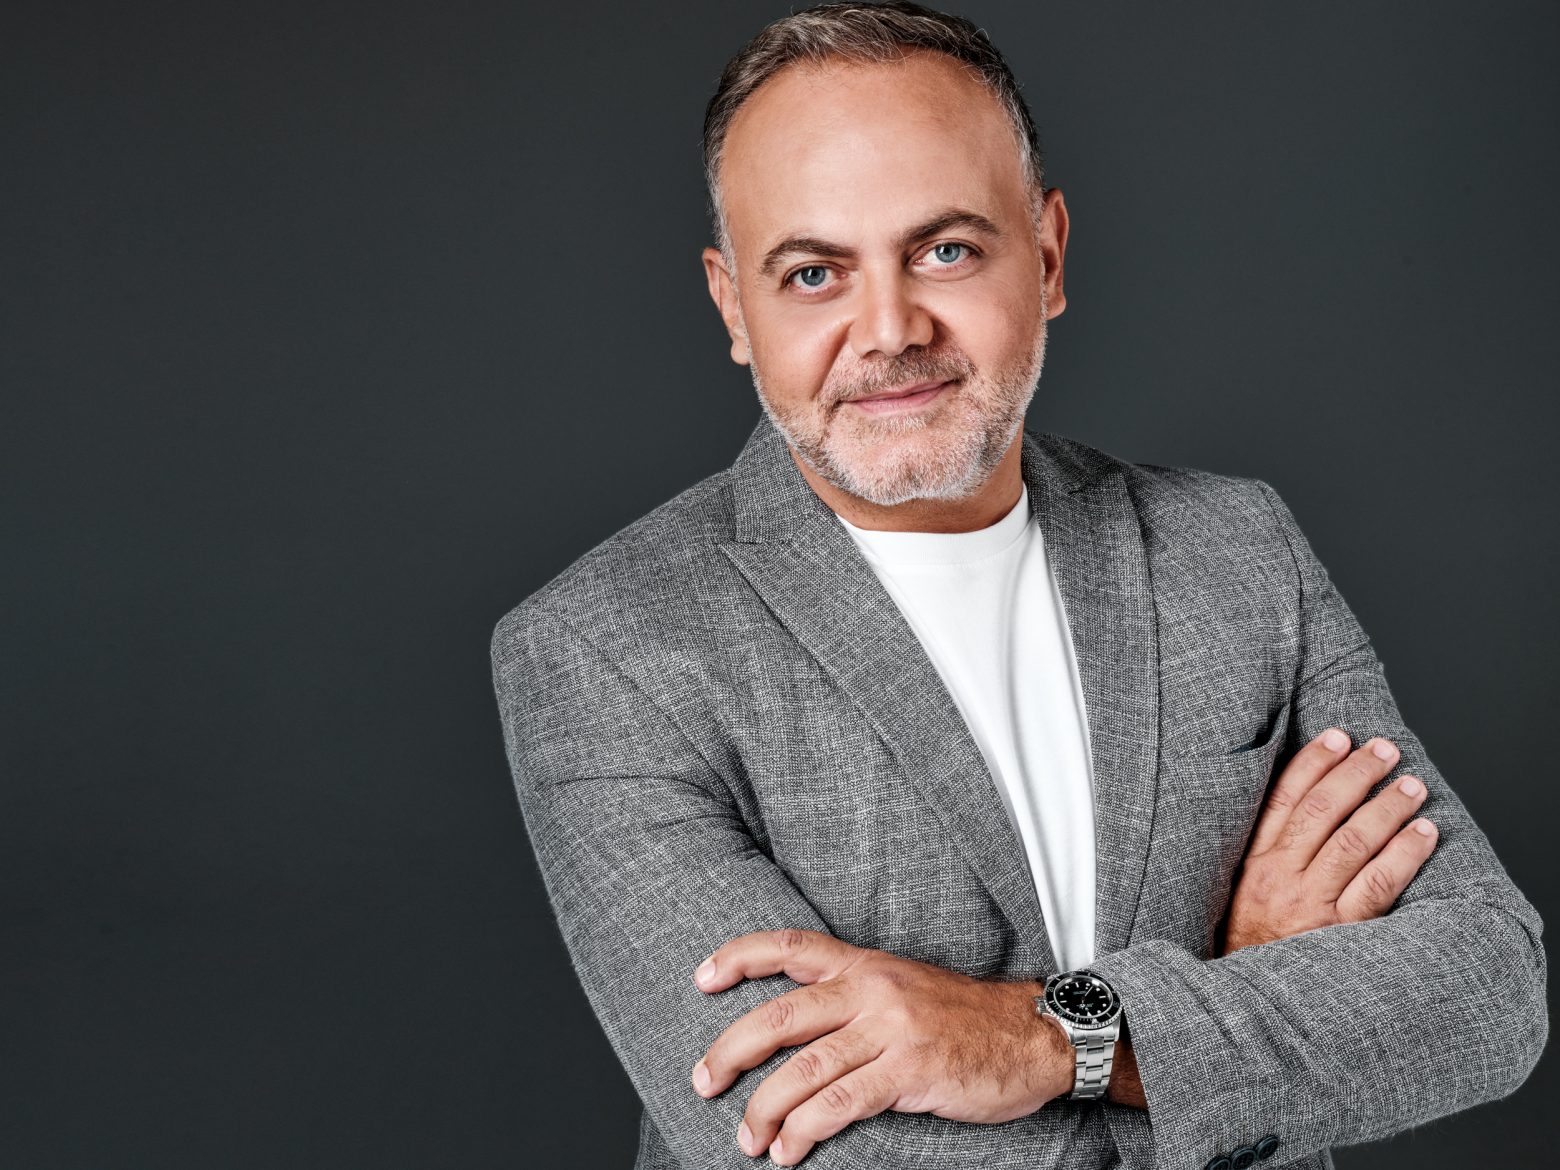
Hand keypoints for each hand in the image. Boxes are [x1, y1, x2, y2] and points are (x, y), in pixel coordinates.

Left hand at [688, 928, 1069, 1164]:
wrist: (1036, 1033)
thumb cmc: (965, 1018)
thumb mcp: (904, 987)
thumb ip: (853, 999)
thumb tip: (794, 1033)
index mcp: (865, 965)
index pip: (790, 946)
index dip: (740, 957)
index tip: (702, 978)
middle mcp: (871, 990)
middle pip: (780, 1016)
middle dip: (731, 1051)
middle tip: (703, 1081)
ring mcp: (891, 1030)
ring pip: (804, 1068)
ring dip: (764, 1109)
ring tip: (747, 1139)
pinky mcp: (911, 1071)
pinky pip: (840, 1103)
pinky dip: (805, 1130)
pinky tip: (789, 1151)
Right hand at [1216, 727, 1437, 954]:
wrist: (1247, 1002)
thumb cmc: (1252, 944)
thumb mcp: (1243, 892)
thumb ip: (1268, 853)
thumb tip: (1303, 805)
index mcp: (1253, 861)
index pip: (1283, 797)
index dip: (1313, 762)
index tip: (1339, 736)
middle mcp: (1280, 876)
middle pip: (1322, 810)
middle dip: (1357, 773)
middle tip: (1385, 749)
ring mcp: (1311, 903)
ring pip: (1354, 840)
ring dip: (1388, 806)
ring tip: (1413, 785)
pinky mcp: (1339, 931)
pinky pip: (1378, 884)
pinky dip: (1404, 854)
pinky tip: (1423, 834)